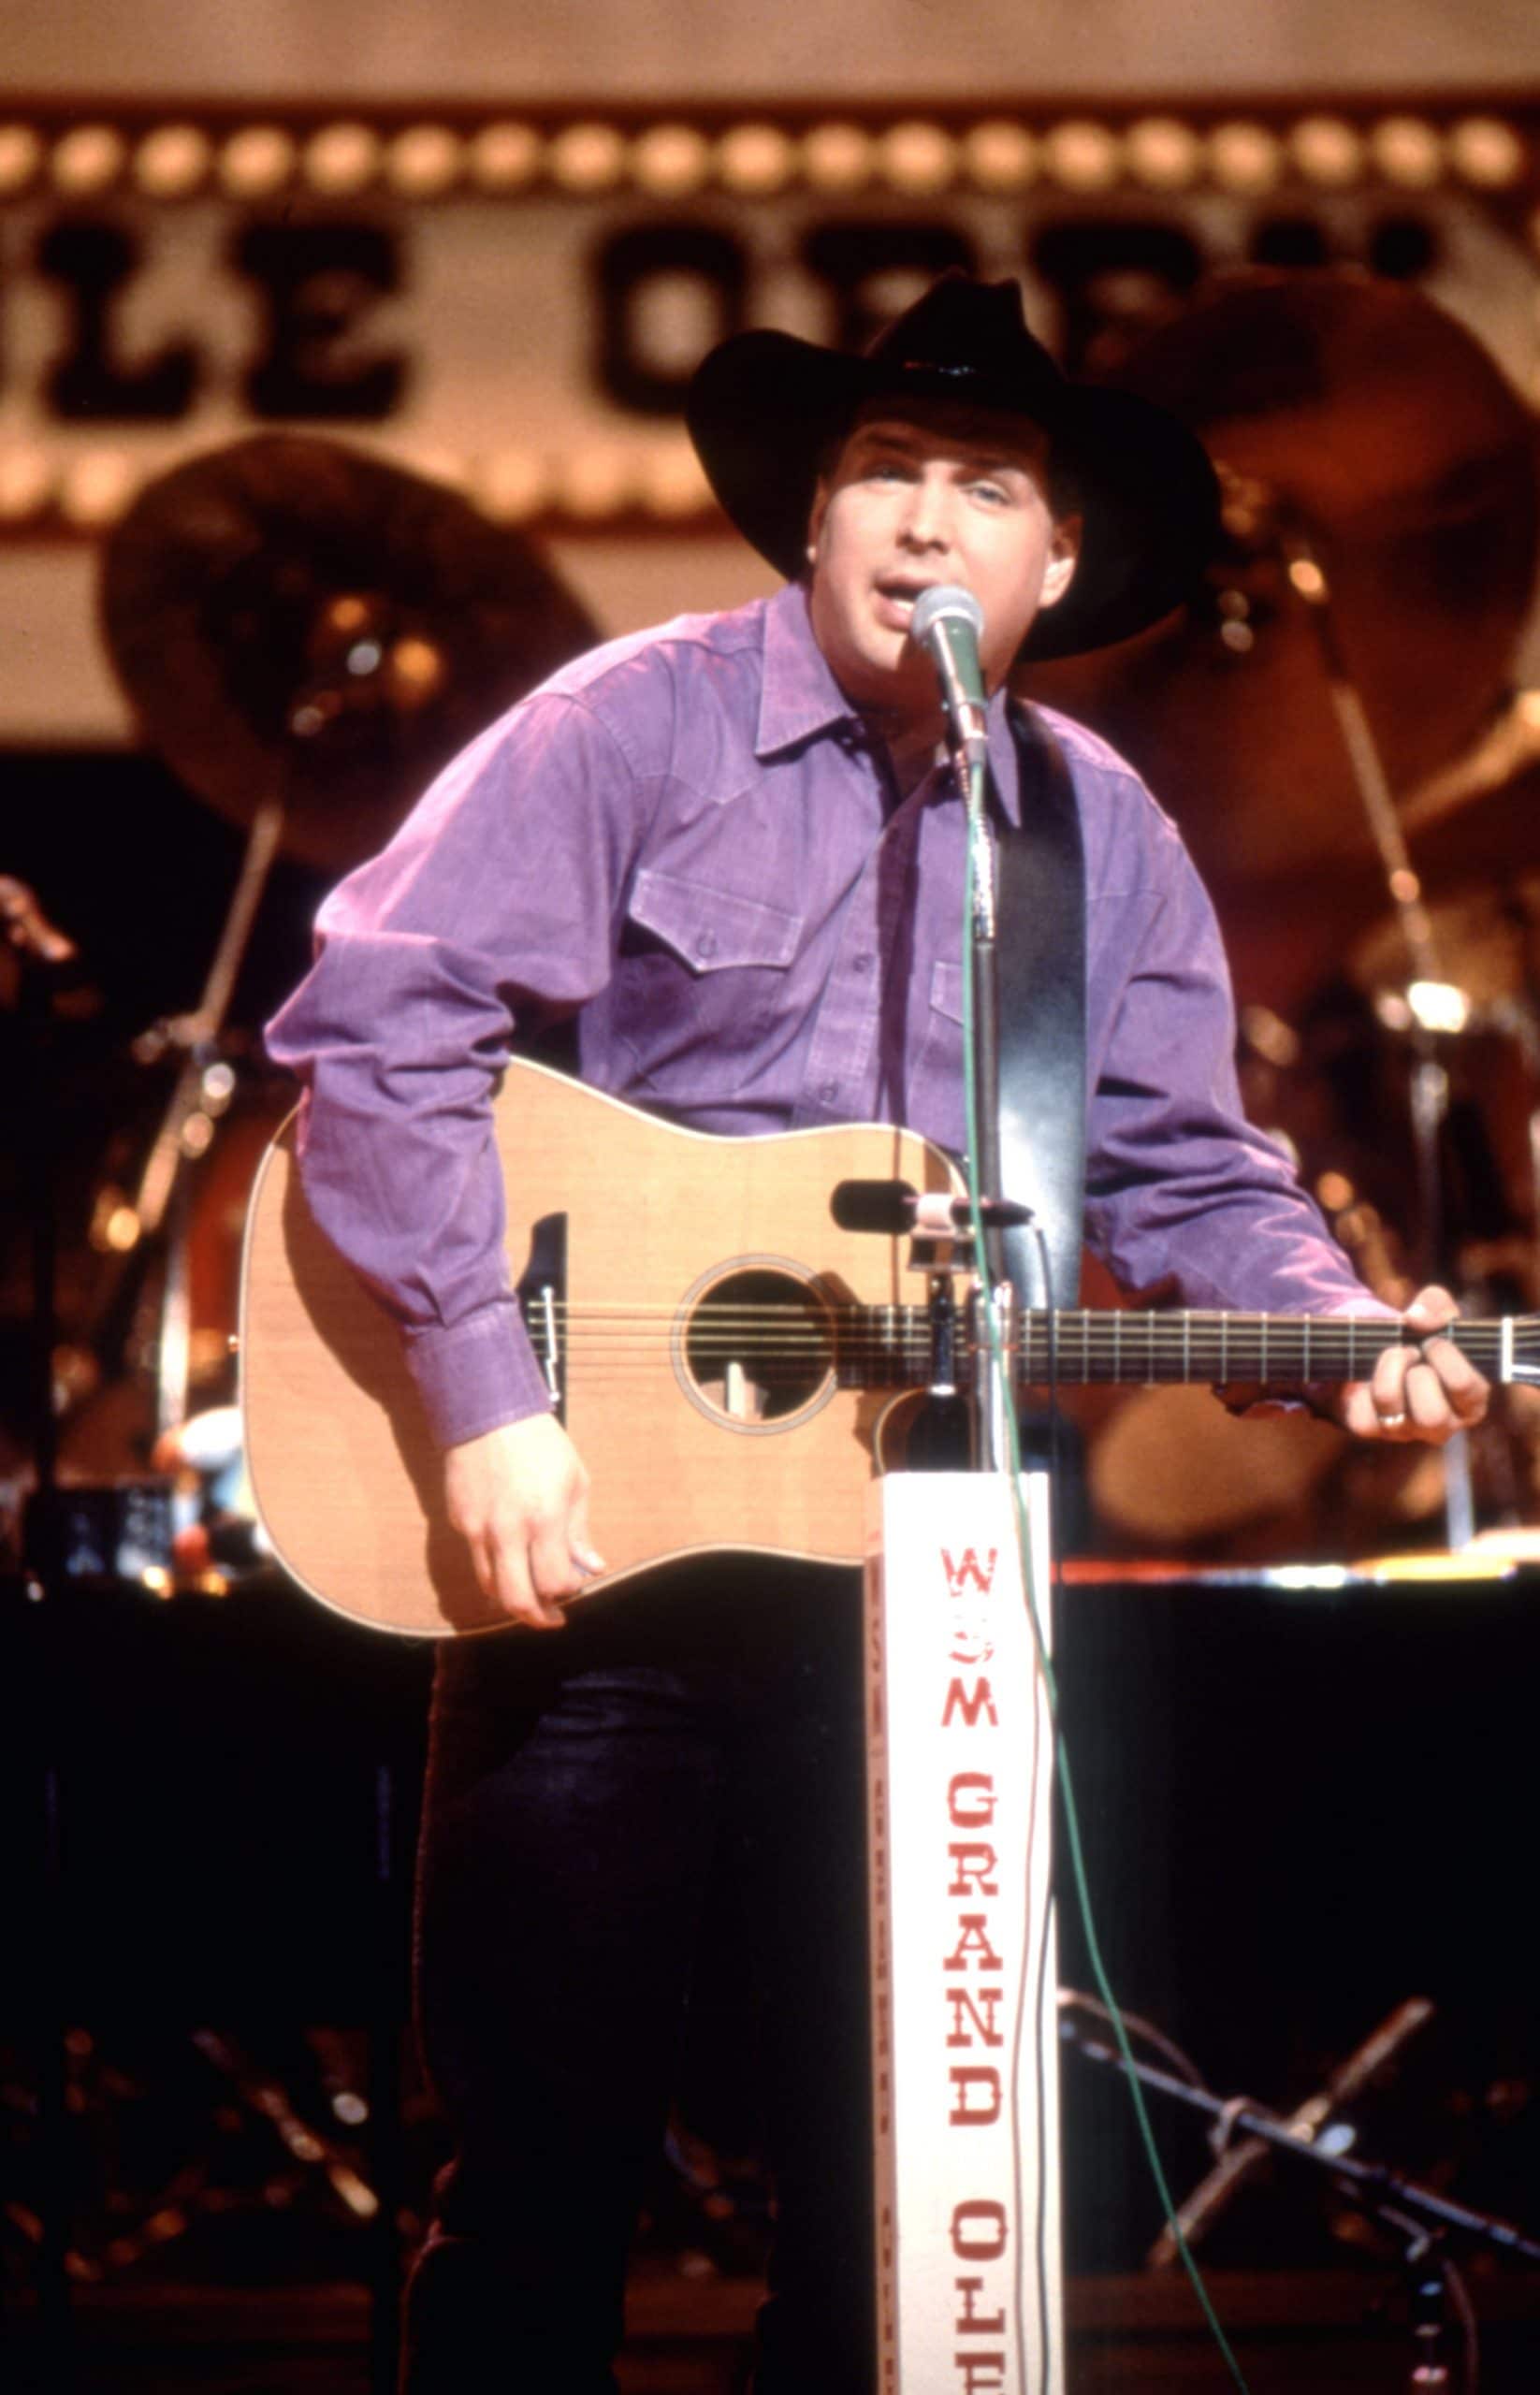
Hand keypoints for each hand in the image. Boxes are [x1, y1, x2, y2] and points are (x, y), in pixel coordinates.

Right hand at [443, 1413, 604, 1629]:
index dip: (568, 1591)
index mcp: (544, 1518)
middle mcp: (508, 1531)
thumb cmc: (540, 1443)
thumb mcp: (575, 1480)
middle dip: (537, 1617)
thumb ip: (580, 1530)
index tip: (575, 1585)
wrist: (487, 1411)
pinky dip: (496, 1571)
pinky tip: (511, 1560)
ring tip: (531, 1594)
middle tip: (551, 1617)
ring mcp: (479, 1529)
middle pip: (517, 1600)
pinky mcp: (460, 1523)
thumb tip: (592, 1566)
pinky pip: (478, 1561)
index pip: (555, 1582)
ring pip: (491, 1587)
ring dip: (513, 1598)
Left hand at [1334, 1285, 1489, 1444]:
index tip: (1433, 1341)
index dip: (1445, 1357)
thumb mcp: (1435, 1312)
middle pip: (1432, 1415)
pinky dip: (1361, 1386)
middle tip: (1411, 1352)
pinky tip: (1370, 1374)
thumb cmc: (1420, 1334)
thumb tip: (1415, 1318)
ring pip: (1392, 1408)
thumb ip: (1436, 1306)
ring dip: (1387, 1370)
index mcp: (1470, 1401)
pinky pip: (1364, 1416)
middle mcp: (1443, 1425)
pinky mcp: (1371, 1429)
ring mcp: (1406, 1431)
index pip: (1466, 1388)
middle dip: (1417, 1373)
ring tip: (1392, 1355)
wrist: (1376, 1346)